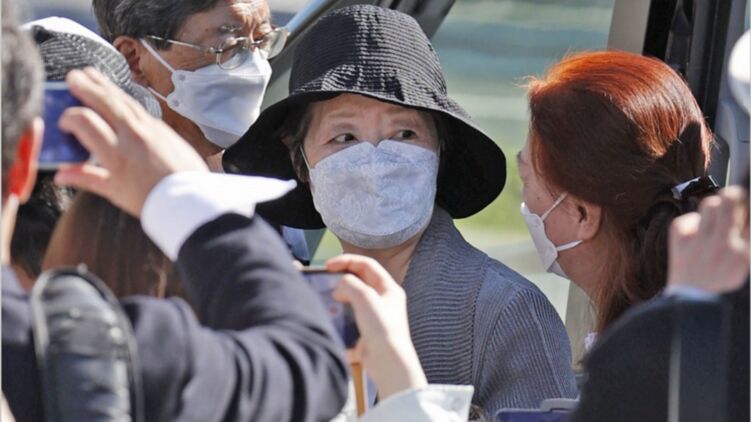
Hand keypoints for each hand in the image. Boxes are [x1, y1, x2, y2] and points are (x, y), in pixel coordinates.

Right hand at [54, 68, 206, 216]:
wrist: (189, 198)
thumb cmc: (152, 200)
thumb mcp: (115, 193)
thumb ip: (87, 179)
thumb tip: (61, 175)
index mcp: (116, 155)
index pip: (86, 123)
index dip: (69, 118)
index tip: (63, 122)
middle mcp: (133, 137)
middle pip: (106, 103)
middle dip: (86, 88)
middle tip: (72, 77)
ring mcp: (150, 129)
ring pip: (123, 100)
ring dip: (105, 85)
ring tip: (90, 74)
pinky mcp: (163, 128)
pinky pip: (138, 106)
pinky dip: (123, 96)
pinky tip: (116, 93)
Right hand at [327, 254, 426, 398]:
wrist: (388, 362)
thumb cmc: (382, 328)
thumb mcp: (365, 297)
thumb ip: (349, 284)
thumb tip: (339, 287)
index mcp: (389, 288)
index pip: (366, 265)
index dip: (347, 261)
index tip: (328, 265)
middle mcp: (384, 300)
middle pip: (360, 281)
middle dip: (342, 279)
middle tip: (327, 282)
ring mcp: (375, 317)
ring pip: (353, 300)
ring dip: (339, 299)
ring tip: (328, 301)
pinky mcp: (366, 332)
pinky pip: (350, 319)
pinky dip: (340, 317)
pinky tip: (331, 318)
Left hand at [668, 186, 749, 292]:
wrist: (695, 317)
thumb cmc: (726, 294)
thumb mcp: (746, 272)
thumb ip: (745, 245)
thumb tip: (742, 228)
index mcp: (748, 255)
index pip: (750, 212)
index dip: (748, 205)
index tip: (746, 210)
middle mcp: (727, 246)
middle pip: (732, 197)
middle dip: (734, 197)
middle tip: (735, 204)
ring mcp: (701, 244)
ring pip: (710, 204)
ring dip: (716, 209)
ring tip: (717, 223)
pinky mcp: (679, 245)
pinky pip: (687, 220)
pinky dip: (692, 225)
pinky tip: (697, 238)